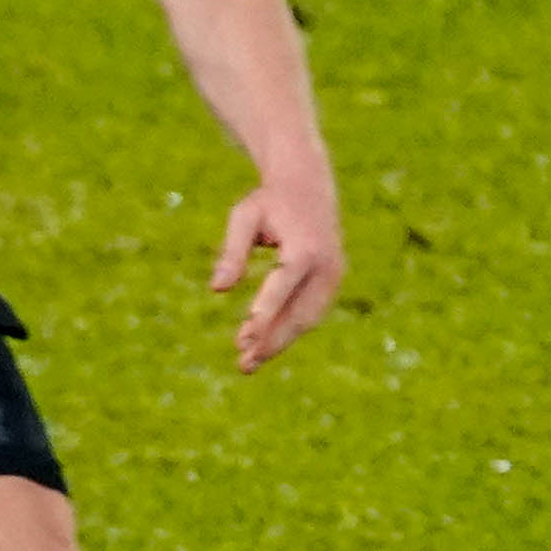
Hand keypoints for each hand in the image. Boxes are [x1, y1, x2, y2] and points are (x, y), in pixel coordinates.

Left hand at [213, 176, 344, 370]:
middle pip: (299, 313)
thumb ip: (231, 253)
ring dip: (279, 343)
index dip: (262, 317)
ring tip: (248, 364)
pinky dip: (289, 331)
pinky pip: (311, 312)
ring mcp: (334, 275)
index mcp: (304, 249)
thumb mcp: (244, 218)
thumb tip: (216, 290)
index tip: (242, 341)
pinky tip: (264, 346)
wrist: (307, 185)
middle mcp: (325, 265)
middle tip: (243, 365)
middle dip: (271, 341)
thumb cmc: (268, 202)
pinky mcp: (333, 281)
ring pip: (307, 319)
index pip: (281, 290)